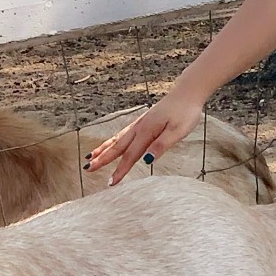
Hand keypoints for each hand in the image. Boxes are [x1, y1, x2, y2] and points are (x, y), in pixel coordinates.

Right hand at [86, 90, 202, 184]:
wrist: (187, 92)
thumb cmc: (186, 112)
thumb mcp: (178, 131)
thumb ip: (161, 145)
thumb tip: (146, 160)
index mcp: (146, 132)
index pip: (130, 156)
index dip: (120, 170)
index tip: (110, 183)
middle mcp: (139, 128)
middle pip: (117, 147)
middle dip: (102, 159)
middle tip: (88, 169)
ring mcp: (139, 124)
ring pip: (117, 139)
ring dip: (103, 149)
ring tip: (90, 157)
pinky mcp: (143, 121)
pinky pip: (122, 134)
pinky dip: (112, 141)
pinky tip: (110, 144)